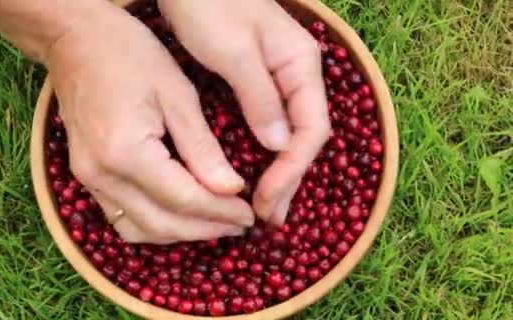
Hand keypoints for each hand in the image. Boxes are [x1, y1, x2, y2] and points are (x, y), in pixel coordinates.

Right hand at [47, 3, 253, 243]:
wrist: (75, 40)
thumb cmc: (130, 55)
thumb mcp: (177, 94)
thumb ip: (202, 148)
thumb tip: (230, 189)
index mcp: (126, 152)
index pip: (183, 199)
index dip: (221, 212)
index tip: (248, 214)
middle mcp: (101, 175)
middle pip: (160, 223)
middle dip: (205, 229)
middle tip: (240, 224)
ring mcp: (88, 179)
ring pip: (138, 230)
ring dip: (179, 234)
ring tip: (215, 224)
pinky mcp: (84, 177)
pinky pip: (121, 218)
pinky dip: (154, 224)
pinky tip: (179, 216)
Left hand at [158, 0, 329, 225]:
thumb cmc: (209, 4)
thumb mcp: (233, 51)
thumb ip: (260, 97)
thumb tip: (279, 146)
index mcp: (300, 65)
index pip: (312, 130)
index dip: (291, 169)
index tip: (266, 199)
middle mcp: (297, 74)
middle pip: (305, 137)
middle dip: (288, 179)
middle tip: (269, 218)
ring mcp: (280, 78)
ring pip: (290, 134)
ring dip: (281, 172)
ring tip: (268, 208)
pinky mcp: (259, 81)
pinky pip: (272, 125)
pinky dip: (267, 154)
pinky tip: (258, 172)